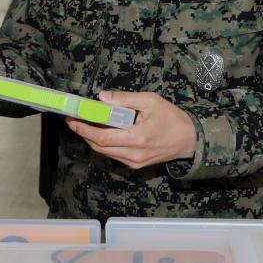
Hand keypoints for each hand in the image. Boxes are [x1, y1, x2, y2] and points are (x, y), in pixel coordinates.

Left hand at [67, 91, 196, 169]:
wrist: (189, 140)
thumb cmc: (172, 118)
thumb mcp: (150, 101)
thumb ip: (124, 99)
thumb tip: (101, 97)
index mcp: (137, 138)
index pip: (102, 137)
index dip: (84, 129)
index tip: (73, 119)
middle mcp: (134, 154)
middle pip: (99, 146)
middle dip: (84, 133)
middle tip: (74, 119)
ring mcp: (134, 162)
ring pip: (104, 152)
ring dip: (92, 138)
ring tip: (85, 123)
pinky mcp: (136, 165)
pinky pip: (113, 155)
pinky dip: (104, 143)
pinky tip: (102, 131)